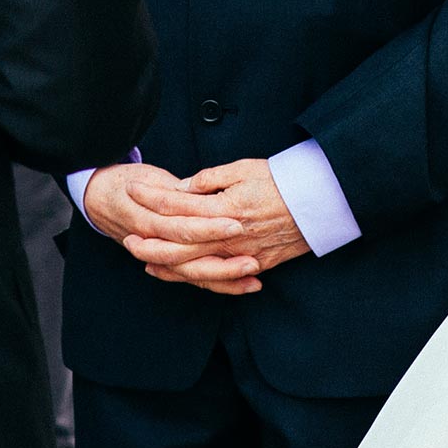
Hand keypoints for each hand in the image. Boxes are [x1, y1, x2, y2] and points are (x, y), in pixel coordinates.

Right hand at [85, 161, 249, 272]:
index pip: (182, 226)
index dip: (209, 226)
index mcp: (147, 217)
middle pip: (190, 258)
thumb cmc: (128, 182)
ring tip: (254, 273)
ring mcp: (159, 256)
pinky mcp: (168, 264)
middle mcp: (152, 242)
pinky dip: (219, 284)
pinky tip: (245, 286)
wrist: (99, 197)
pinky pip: (194, 279)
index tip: (236, 222)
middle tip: (252, 258)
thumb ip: (176, 189)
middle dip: (222, 261)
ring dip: (225, 277)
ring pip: (192, 274)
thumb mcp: (150, 177)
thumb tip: (200, 192)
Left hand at [118, 158, 310, 295]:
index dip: (152, 197)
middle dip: (149, 242)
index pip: (178, 204)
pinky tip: (177, 274)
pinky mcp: (254, 265)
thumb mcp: (244, 169)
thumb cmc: (283, 181)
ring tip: (144, 259)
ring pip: (195, 266)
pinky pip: (218, 278)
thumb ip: (210, 179)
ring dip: (166, 264)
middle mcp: (229, 235)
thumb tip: (184, 188)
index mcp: (225, 207)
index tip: (133, 189)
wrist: (321, 203)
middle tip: (127, 238)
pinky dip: (195, 278)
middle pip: (179, 244)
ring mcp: (241, 254)